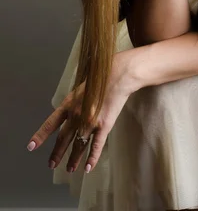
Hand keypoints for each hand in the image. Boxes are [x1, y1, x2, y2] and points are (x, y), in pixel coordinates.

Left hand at [26, 50, 141, 173]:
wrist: (117, 76)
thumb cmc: (100, 78)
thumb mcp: (80, 89)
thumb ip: (74, 103)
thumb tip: (69, 115)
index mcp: (68, 104)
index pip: (50, 123)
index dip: (40, 136)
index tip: (31, 147)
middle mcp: (76, 115)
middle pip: (63, 138)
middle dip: (57, 153)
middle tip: (51, 164)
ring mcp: (89, 122)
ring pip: (78, 145)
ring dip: (73, 158)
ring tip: (69, 169)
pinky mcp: (104, 126)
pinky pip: (96, 146)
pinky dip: (92, 158)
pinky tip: (88, 168)